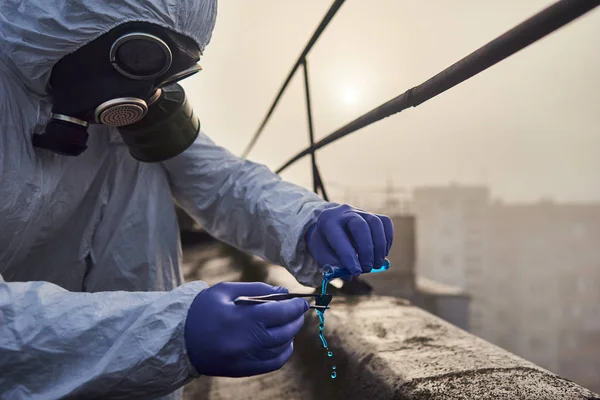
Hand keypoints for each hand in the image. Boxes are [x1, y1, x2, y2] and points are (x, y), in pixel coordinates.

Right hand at [184, 282, 308, 376]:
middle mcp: (247, 340)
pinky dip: (283, 353)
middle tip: (298, 311)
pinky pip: (273, 363)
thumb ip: (257, 289)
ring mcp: (246, 358)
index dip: (295, 307)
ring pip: (282, 348)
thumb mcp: (226, 290)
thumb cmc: (202, 309)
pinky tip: (283, 342)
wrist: (178, 338)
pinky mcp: (243, 369)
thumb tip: (283, 292)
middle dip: (296, 319)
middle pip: (285, 331)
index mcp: (243, 318)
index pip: (281, 312)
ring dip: (291, 335)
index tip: (302, 301)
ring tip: (289, 324)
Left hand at [307, 204, 393, 275]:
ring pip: (375, 223)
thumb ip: (335, 266)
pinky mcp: (373, 215)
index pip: (339, 237)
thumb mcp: (324, 256)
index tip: (356, 271)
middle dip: (366, 250)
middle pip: (360, 226)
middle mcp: (344, 212)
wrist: (329, 229)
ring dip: (379, 247)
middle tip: (367, 268)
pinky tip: (383, 254)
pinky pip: (385, 223)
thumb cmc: (326, 245)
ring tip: (377, 264)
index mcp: (327, 221)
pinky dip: (387, 239)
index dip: (348, 256)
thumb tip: (351, 274)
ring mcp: (360, 212)